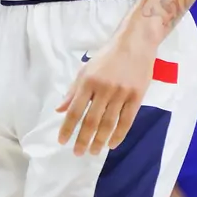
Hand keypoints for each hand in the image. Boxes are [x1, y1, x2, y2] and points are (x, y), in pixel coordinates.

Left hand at [56, 36, 156, 154]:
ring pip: (109, 123)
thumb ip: (73, 91)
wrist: (135, 42)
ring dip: (100, 140)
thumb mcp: (86, 70)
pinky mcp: (137, 96)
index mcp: (88, 82)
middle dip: (83, 139)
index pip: (75, 110)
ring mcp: (121, 93)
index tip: (62, 142)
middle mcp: (103, 89)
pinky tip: (112, 144)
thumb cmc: (108, 57)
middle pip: (91, 120)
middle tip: (78, 153)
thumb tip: (59, 110)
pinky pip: (127, 120)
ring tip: (94, 152)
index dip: (68, 128)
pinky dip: (119, 134)